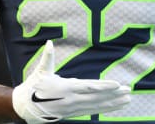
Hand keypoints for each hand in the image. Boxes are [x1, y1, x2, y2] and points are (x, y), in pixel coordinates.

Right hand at [12, 40, 130, 122]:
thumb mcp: (40, 71)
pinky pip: (93, 111)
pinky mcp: (74, 112)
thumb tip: (49, 42)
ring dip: (113, 103)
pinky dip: (105, 108)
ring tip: (127, 99)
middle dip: (113, 94)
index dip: (103, 86)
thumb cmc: (34, 86)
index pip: (88, 87)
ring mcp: (74, 108)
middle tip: (128, 91)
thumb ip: (47, 57)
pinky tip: (116, 106)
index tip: (116, 84)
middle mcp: (72, 100)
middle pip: (97, 97)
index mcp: (65, 88)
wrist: (26, 108)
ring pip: (97, 106)